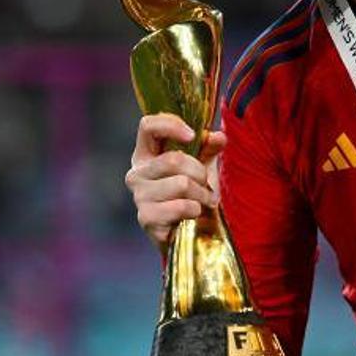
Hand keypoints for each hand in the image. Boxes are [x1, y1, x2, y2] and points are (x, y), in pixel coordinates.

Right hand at [125, 113, 226, 252]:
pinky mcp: (147, 219)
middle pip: (173, 160)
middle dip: (199, 172)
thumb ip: (209, 148)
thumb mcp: (201, 165)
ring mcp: (139, 197)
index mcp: (146, 154)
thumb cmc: (191, 192)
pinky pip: (181, 207)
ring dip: (201, 194)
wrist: (187, 230)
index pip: (148, 126)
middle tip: (206, 184)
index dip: (171, 125)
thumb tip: (218, 136)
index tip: (193, 135)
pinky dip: (195, 210)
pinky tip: (192, 214)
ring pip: (181, 184)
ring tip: (203, 200)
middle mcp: (137, 173)